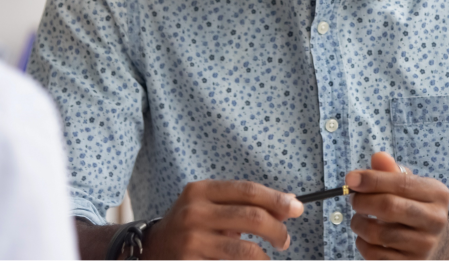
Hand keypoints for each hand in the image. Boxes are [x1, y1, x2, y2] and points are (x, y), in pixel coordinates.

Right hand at [144, 180, 303, 260]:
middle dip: (277, 229)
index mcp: (201, 191)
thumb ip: (242, 204)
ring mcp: (191, 240)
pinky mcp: (190, 262)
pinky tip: (253, 263)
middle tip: (285, 240)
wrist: (152, 251)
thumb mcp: (209, 206)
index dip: (276, 199)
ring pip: (245, 249)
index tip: (296, 208)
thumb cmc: (189, 226)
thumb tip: (287, 203)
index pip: (247, 190)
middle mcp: (194, 212)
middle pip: (252, 217)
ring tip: (269, 257)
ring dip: (265, 256)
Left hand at [347, 152, 448, 260]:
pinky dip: (362, 244)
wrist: (437, 243)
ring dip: (358, 224)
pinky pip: (375, 255)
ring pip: (378, 233)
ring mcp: (424, 246)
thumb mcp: (410, 186)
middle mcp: (435, 220)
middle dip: (362, 201)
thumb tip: (378, 158)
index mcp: (437, 194)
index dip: (372, 180)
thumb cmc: (416, 207)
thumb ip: (392, 171)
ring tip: (358, 219)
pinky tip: (365, 237)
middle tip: (353, 199)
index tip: (350, 178)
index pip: (400, 183)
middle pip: (389, 207)